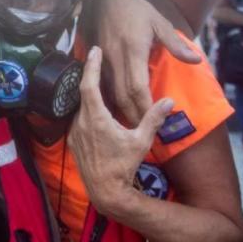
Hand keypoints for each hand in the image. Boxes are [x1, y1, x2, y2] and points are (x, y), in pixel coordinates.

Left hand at [67, 47, 174, 217]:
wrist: (105, 191)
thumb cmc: (123, 166)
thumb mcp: (141, 141)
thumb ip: (154, 119)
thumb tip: (169, 101)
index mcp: (96, 118)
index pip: (89, 84)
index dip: (91, 65)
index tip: (94, 49)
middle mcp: (81, 122)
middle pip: (83, 92)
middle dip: (90, 75)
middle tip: (97, 59)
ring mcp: (74, 132)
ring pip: (80, 106)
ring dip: (88, 94)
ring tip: (98, 81)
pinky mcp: (73, 141)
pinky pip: (78, 119)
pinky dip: (85, 110)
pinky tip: (94, 108)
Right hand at [97, 0, 199, 124]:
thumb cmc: (137, 10)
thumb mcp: (160, 22)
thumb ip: (176, 44)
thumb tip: (196, 61)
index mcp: (133, 50)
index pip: (138, 86)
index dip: (146, 106)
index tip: (156, 119)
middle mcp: (116, 58)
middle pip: (122, 95)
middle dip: (134, 115)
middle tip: (146, 132)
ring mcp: (104, 61)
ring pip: (110, 94)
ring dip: (122, 111)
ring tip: (134, 125)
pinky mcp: (96, 61)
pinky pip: (103, 86)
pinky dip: (111, 100)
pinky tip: (119, 109)